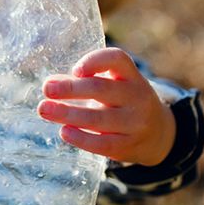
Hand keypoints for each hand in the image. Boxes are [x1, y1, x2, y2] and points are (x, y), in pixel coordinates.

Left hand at [37, 47, 175, 165]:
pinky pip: (102, 143)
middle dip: (71, 89)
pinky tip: (64, 132)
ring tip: (45, 110)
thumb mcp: (114, 87)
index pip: (117, 59)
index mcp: (131, 76)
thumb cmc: (123, 104)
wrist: (158, 135)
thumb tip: (50, 84)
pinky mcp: (128, 145)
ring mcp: (135, 122)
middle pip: (101, 89)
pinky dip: (81, 138)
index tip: (75, 70)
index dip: (95, 61)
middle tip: (47, 89)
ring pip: (98, 118)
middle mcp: (137, 96)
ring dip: (68, 114)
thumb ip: (83, 83)